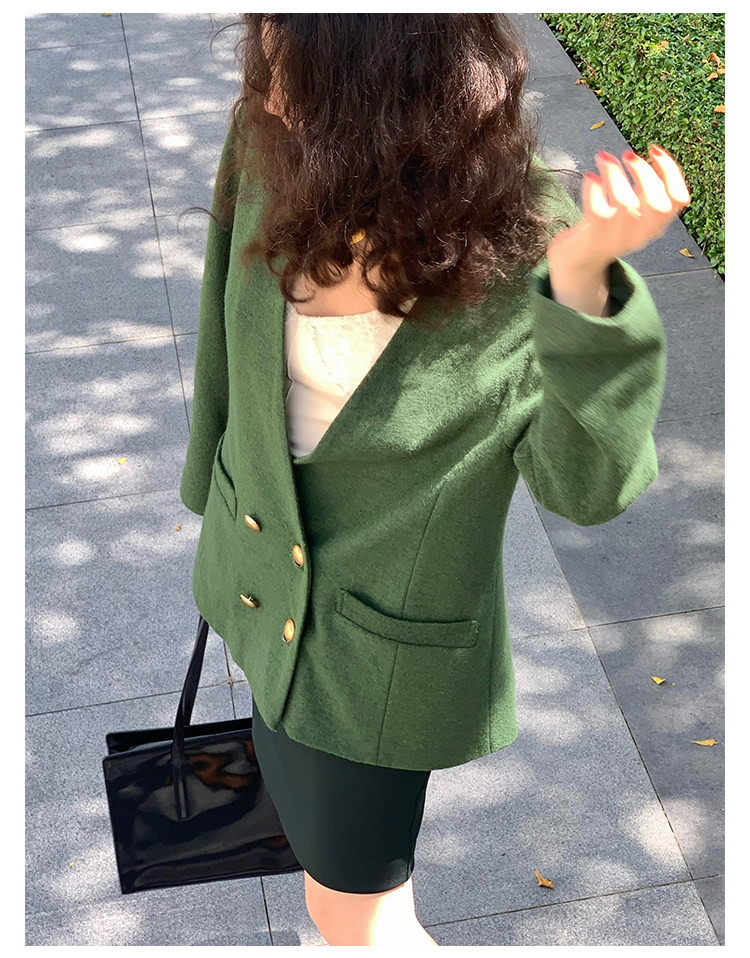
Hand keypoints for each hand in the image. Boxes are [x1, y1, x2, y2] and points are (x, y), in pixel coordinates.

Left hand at [547, 145, 690, 269]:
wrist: (578, 260)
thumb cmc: (606, 226)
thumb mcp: (632, 210)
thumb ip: (642, 189)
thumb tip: (643, 155)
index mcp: (655, 226)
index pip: (679, 199)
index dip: (672, 171)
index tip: (655, 150)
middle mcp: (641, 235)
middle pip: (657, 203)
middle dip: (644, 172)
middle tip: (627, 154)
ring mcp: (618, 237)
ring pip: (624, 203)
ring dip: (614, 173)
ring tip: (603, 157)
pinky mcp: (595, 237)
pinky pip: (597, 210)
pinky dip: (593, 188)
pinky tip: (590, 177)